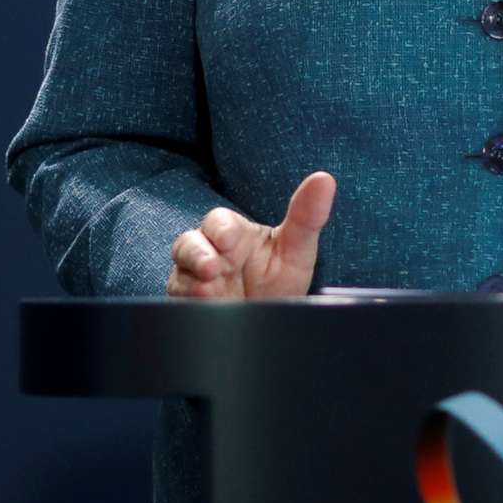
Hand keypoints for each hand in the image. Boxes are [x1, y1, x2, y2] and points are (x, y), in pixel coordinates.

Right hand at [166, 172, 336, 298]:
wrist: (271, 324)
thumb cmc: (279, 281)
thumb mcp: (297, 251)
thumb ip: (306, 217)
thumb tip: (325, 178)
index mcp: (234, 235)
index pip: (218, 222)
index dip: (221, 230)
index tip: (230, 241)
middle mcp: (209, 254)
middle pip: (188, 243)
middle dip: (197, 254)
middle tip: (212, 268)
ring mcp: (194, 281)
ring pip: (179, 272)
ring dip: (190, 280)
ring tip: (208, 290)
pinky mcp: (187, 305)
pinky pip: (177, 300)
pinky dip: (188, 302)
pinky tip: (203, 305)